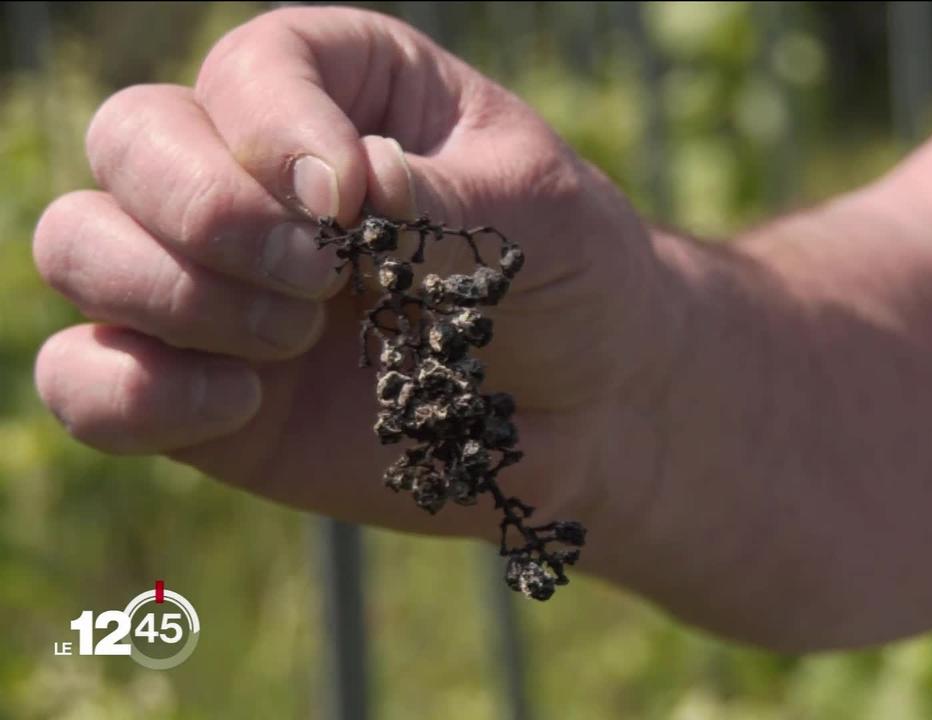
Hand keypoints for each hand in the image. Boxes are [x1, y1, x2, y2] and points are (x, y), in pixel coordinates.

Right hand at [32, 6, 681, 538]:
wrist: (588, 405)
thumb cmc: (567, 275)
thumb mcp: (536, 210)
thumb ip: (433, 190)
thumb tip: (327, 187)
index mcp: (339, 93)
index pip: (248, 68)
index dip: (276, 129)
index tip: (353, 203)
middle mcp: (253, 175)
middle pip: (129, 138)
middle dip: (208, 210)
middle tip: (321, 278)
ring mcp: (213, 284)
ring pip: (79, 245)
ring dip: (171, 293)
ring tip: (299, 338)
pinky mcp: (196, 392)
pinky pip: (84, 380)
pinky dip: (131, 395)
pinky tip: (242, 402)